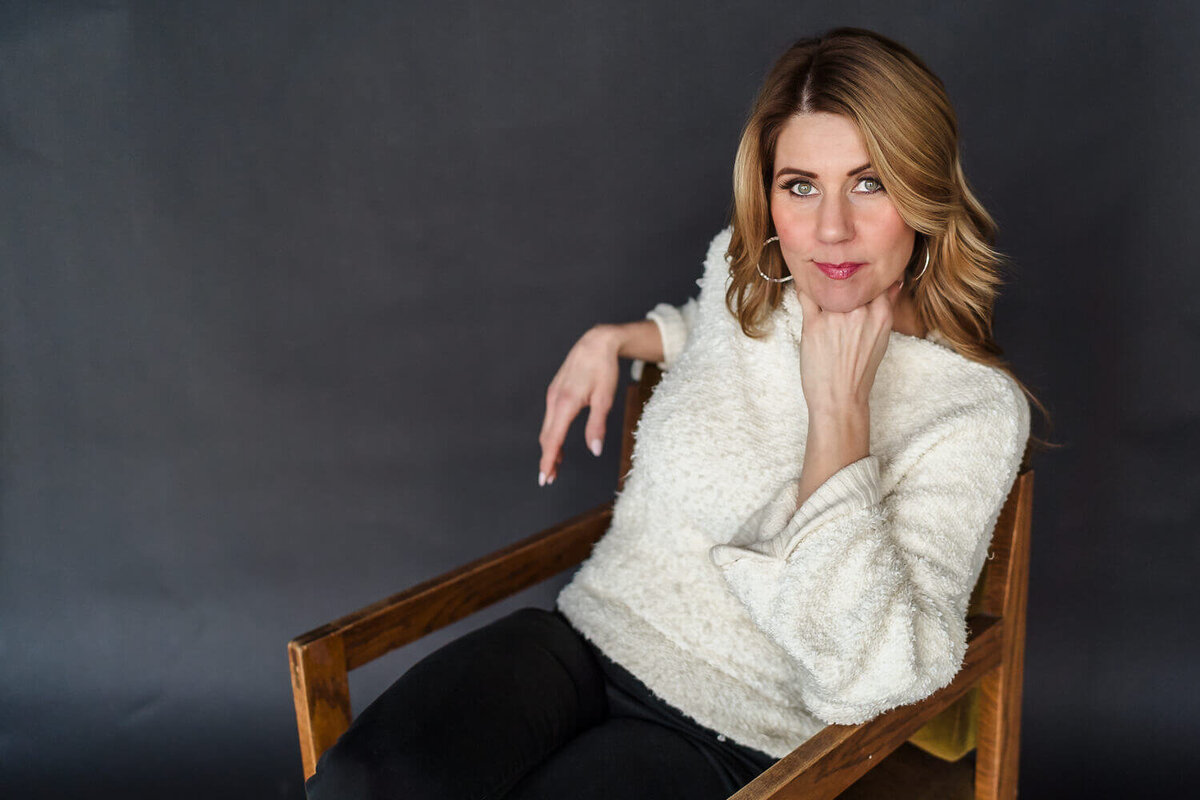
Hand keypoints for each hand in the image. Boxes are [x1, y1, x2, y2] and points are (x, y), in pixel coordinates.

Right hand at [537, 325, 620, 485]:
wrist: (595, 343)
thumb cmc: (603, 369)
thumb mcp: (605, 399)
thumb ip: (597, 426)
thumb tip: (594, 451)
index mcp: (565, 403)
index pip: (553, 439)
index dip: (548, 460)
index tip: (544, 478)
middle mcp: (554, 400)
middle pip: (547, 436)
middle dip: (547, 459)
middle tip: (550, 479)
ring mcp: (552, 395)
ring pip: (547, 428)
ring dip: (549, 448)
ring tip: (555, 466)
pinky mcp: (555, 392)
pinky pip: (550, 418)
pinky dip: (552, 434)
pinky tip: (558, 442)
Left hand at [795, 278, 904, 416]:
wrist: (839, 398)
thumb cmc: (859, 370)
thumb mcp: (882, 337)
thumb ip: (886, 306)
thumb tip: (895, 280)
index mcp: (882, 314)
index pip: (874, 278)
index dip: (865, 275)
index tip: (857, 276)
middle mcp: (860, 312)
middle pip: (850, 278)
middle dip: (843, 279)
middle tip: (836, 280)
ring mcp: (836, 317)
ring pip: (827, 283)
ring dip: (823, 282)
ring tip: (819, 285)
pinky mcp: (813, 324)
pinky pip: (805, 294)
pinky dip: (804, 288)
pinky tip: (805, 288)